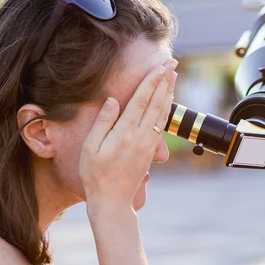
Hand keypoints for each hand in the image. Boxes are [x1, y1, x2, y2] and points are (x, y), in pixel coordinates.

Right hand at [79, 59, 177, 213]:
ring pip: (162, 112)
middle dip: (165, 81)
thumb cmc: (95, 174)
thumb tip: (113, 100)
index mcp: (124, 133)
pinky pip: (162, 123)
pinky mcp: (151, 150)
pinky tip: (167, 100)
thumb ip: (103, 122)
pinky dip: (166, 108)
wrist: (112, 200)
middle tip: (173, 63)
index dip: (152, 81)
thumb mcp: (91, 148)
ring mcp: (148, 143)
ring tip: (173, 75)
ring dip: (169, 92)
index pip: (142, 100)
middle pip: (157, 102)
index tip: (160, 66)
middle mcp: (140, 136)